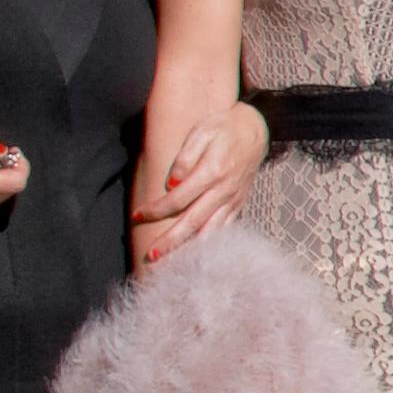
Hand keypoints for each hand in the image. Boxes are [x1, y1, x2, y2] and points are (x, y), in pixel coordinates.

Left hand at [130, 101, 265, 265]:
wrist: (254, 131)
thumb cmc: (223, 128)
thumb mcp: (202, 132)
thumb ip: (186, 157)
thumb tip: (171, 182)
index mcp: (212, 172)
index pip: (178, 199)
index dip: (156, 210)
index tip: (137, 215)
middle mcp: (224, 191)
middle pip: (193, 222)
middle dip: (171, 241)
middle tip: (151, 255)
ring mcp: (233, 200)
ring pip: (211, 231)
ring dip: (190, 249)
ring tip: (172, 264)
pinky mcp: (238, 205)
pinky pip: (224, 229)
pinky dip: (210, 244)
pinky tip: (197, 255)